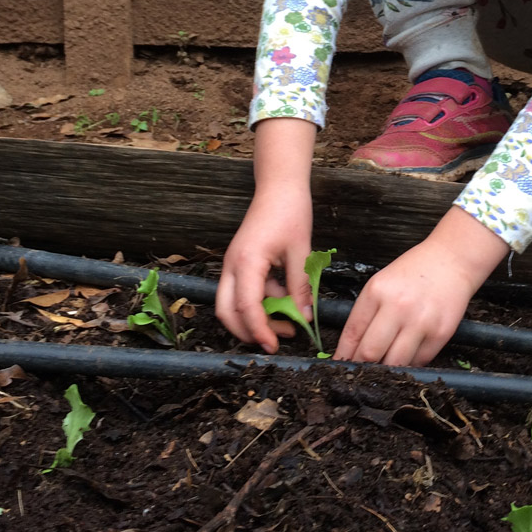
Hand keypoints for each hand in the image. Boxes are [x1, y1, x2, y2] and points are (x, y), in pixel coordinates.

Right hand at [214, 118, 316, 352]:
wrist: (279, 185)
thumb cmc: (290, 212)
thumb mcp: (301, 251)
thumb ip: (300, 286)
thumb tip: (305, 317)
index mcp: (247, 262)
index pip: (246, 308)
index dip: (260, 331)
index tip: (275, 346)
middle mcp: (232, 266)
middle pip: (226, 312)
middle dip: (248, 332)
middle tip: (277, 339)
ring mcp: (232, 264)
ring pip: (231, 304)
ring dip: (256, 317)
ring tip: (289, 319)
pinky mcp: (239, 262)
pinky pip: (242, 290)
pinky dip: (260, 300)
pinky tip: (285, 297)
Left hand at [333, 206, 508, 366]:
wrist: (452, 260)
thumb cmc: (414, 271)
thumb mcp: (381, 282)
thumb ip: (366, 312)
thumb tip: (352, 347)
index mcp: (377, 291)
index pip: (352, 333)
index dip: (344, 354)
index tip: (341, 364)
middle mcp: (398, 307)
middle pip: (370, 353)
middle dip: (361, 366)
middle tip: (360, 371)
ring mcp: (421, 322)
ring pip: (395, 363)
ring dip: (386, 370)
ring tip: (383, 367)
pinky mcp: (441, 334)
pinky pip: (418, 361)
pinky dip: (409, 364)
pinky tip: (406, 356)